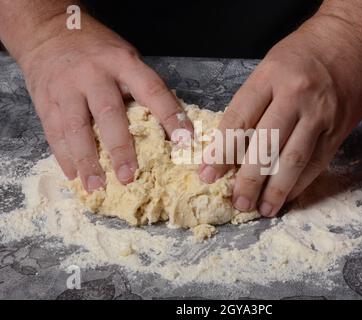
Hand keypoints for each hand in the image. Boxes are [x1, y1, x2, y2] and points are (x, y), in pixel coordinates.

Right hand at [19, 14, 192, 191]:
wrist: (49, 33)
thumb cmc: (97, 52)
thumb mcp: (126, 59)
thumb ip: (142, 89)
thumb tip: (167, 128)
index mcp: (123, 63)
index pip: (152, 90)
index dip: (170, 116)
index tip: (184, 142)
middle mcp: (94, 74)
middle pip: (109, 113)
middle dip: (120, 148)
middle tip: (129, 176)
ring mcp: (66, 88)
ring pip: (76, 128)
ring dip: (87, 161)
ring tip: (96, 186)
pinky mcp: (45, 101)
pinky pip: (54, 133)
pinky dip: (65, 157)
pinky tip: (75, 176)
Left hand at [199, 15, 361, 216]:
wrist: (356, 37)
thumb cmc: (307, 51)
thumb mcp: (270, 66)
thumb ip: (254, 103)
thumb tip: (234, 144)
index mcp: (270, 77)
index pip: (238, 121)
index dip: (220, 152)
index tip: (208, 173)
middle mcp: (295, 96)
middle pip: (265, 146)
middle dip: (248, 180)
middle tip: (238, 201)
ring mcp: (320, 114)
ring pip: (292, 160)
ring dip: (275, 190)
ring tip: (262, 209)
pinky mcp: (339, 129)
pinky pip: (317, 163)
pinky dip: (301, 183)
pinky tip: (288, 196)